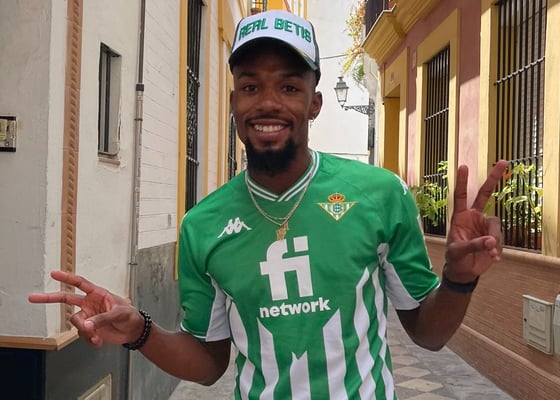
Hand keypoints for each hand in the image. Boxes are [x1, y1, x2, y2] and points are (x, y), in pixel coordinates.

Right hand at [28, 270, 143, 347]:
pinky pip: (82, 335)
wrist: (133, 331)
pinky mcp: (89, 330)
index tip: (54, 273)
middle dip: (49, 298)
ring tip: (96, 336)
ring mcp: (88, 317)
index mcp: (97, 294)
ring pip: (76, 322)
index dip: (67, 278)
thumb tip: (87, 325)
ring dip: (84, 330)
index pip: (80, 283)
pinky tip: (98, 342)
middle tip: (33, 298)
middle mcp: (89, 304)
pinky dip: (89, 340)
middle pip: (66, 299)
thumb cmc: (129, 315)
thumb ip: (102, 318)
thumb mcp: (119, 313)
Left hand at [445, 160, 508, 281]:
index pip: (461, 196)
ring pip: (495, 225)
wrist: (463, 271)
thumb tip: (489, 240)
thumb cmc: (454, 258)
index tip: (464, 166)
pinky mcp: (494, 237)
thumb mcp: (457, 251)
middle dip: (493, 178)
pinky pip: (499, 239)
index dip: (462, 182)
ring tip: (489, 253)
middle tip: (503, 161)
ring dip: (493, 239)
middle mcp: (474, 217)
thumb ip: (472, 245)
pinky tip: (493, 258)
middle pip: (485, 194)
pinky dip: (496, 249)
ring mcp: (485, 226)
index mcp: (460, 217)